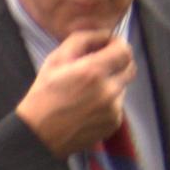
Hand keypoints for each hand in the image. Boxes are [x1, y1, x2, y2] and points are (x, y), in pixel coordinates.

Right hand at [16, 26, 133, 157]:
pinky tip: (88, 106)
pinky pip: (118, 105)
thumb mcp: (56, 59)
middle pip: (130, 67)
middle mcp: (108, 90)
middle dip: (118, 62)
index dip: (118, 44)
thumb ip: (83, 39)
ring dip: (111, 83)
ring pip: (123, 86)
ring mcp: (113, 109)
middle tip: (100, 64)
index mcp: (93, 71)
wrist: (40, 134)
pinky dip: (108, 101)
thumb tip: (105, 34)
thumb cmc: (44, 94)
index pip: (124, 50)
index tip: (108, 46)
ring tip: (87, 90)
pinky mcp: (114, 123)